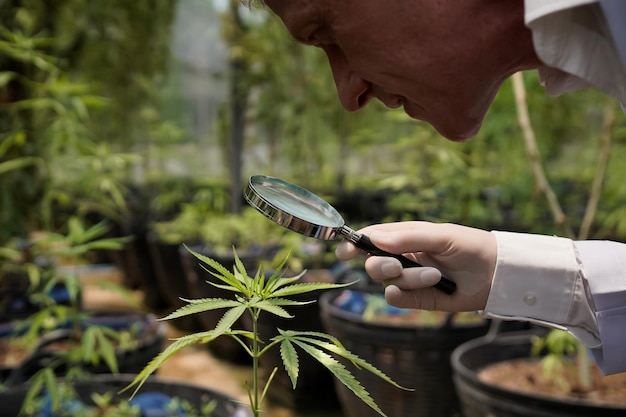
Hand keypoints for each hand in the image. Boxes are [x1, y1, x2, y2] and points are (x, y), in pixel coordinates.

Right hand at [335, 222, 496, 311]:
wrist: (497, 274)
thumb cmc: (470, 246)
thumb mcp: (440, 236)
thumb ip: (407, 238)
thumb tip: (374, 238)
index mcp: (405, 237)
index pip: (372, 238)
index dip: (355, 243)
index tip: (345, 250)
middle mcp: (403, 257)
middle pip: (373, 263)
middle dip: (381, 265)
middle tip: (396, 265)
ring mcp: (409, 279)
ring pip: (387, 282)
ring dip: (409, 279)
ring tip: (436, 276)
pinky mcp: (418, 299)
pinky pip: (397, 299)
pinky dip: (404, 295)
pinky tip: (423, 289)